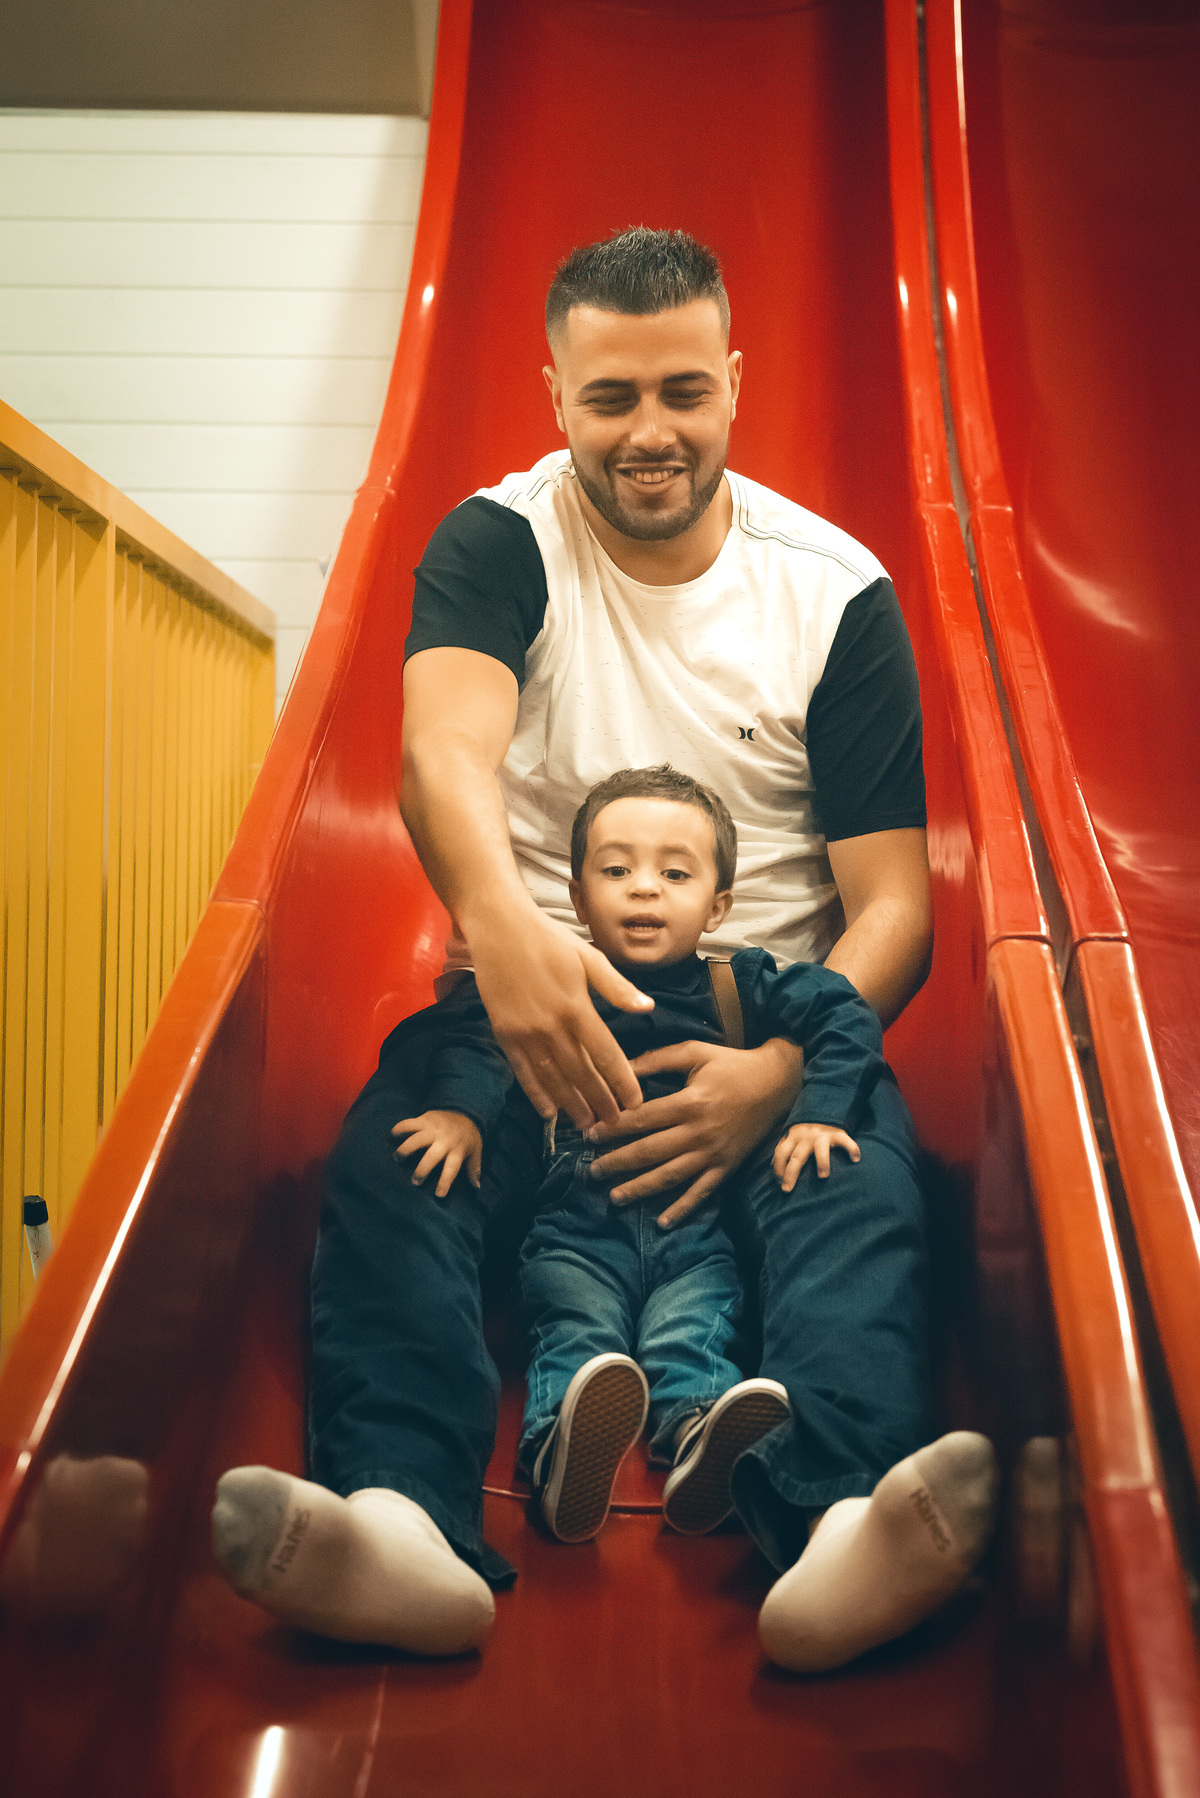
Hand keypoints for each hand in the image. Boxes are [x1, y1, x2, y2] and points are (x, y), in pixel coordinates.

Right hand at [392, 1110, 482, 1196]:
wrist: (464, 1111)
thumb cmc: (468, 1136)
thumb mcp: (476, 1151)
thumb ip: (474, 1169)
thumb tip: (476, 1187)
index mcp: (458, 1149)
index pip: (452, 1168)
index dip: (445, 1182)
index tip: (439, 1195)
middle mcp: (445, 1140)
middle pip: (432, 1156)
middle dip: (422, 1170)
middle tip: (414, 1181)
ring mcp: (434, 1128)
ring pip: (417, 1139)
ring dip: (405, 1149)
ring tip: (396, 1159)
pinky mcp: (425, 1119)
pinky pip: (409, 1123)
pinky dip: (399, 1129)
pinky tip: (391, 1137)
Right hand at [467, 908, 650, 1127]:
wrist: (499, 927)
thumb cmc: (548, 939)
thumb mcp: (589, 957)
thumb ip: (617, 987)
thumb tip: (648, 1008)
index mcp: (576, 1006)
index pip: (605, 1054)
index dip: (622, 1082)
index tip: (635, 1102)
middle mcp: (550, 1025)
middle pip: (581, 1073)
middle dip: (600, 1102)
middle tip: (615, 1123)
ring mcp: (525, 1032)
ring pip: (552, 1078)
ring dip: (571, 1104)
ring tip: (587, 1124)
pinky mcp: (505, 1033)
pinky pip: (523, 1071)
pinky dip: (536, 1094)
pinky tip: (548, 1111)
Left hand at [587, 1038, 803, 1230]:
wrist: (777, 1083)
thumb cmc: (732, 1064)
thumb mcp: (695, 1052)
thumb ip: (658, 1059)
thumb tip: (622, 1068)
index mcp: (690, 1102)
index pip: (643, 1119)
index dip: (614, 1128)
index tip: (589, 1135)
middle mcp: (700, 1132)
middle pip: (651, 1152)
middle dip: (617, 1162)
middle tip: (591, 1171)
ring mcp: (714, 1153)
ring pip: (671, 1176)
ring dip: (640, 1189)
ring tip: (614, 1197)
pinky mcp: (726, 1167)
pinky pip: (702, 1193)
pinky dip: (683, 1209)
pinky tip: (662, 1223)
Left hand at [773, 1122, 860, 1190]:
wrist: (824, 1109)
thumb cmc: (806, 1131)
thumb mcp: (792, 1136)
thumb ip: (784, 1148)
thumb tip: (771, 1165)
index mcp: (793, 1137)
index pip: (781, 1153)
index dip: (777, 1167)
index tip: (778, 1182)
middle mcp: (806, 1137)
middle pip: (796, 1156)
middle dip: (790, 1173)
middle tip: (787, 1189)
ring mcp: (822, 1135)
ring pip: (820, 1149)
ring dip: (821, 1163)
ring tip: (823, 1177)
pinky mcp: (838, 1133)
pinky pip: (845, 1141)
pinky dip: (852, 1149)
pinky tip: (855, 1159)